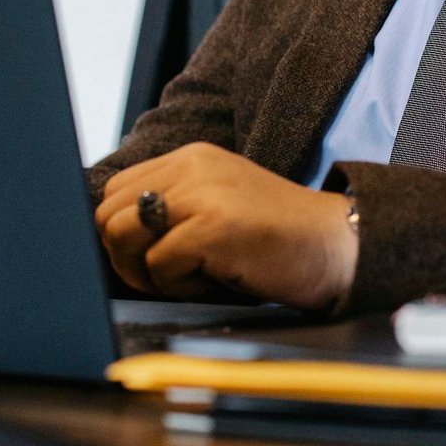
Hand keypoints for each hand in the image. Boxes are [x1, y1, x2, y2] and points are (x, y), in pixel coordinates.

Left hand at [93, 142, 358, 311]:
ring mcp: (201, 194)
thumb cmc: (278, 236)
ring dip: (145, 272)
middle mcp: (191, 167)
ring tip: (187, 278)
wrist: (336, 244)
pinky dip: (179, 286)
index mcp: (192, 158)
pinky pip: (158, 265)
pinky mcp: (211, 227)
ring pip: (122, 236)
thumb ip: (175, 206)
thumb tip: (116, 238)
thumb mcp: (220, 202)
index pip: (116, 191)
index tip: (151, 258)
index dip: (123, 232)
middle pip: (108, 214)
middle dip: (124, 256)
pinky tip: (214, 281)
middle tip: (164, 276)